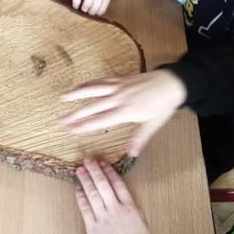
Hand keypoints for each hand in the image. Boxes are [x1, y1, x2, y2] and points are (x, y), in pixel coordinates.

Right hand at [61, 69, 187, 156]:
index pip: (101, 120)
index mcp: (126, 111)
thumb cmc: (164, 105)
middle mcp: (119, 98)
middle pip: (93, 106)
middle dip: (75, 114)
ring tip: (62, 97)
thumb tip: (132, 154)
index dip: (84, 125)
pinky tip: (81, 86)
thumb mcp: (154, 124)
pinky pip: (101, 81)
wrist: (172, 83)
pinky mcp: (120, 79)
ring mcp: (118, 87)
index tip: (71, 129)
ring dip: (77, 93)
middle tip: (61, 120)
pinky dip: (89, 84)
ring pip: (93, 90)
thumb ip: (140, 138)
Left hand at [75, 159, 150, 233]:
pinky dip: (81, 198)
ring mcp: (102, 217)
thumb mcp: (142, 222)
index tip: (103, 163)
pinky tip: (77, 188)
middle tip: (88, 160)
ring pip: (92, 195)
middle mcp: (114, 209)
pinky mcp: (92, 226)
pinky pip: (85, 209)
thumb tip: (124, 198)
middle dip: (95, 171)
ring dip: (85, 181)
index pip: (118, 185)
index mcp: (129, 207)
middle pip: (103, 186)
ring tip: (80, 170)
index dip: (110, 172)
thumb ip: (132, 208)